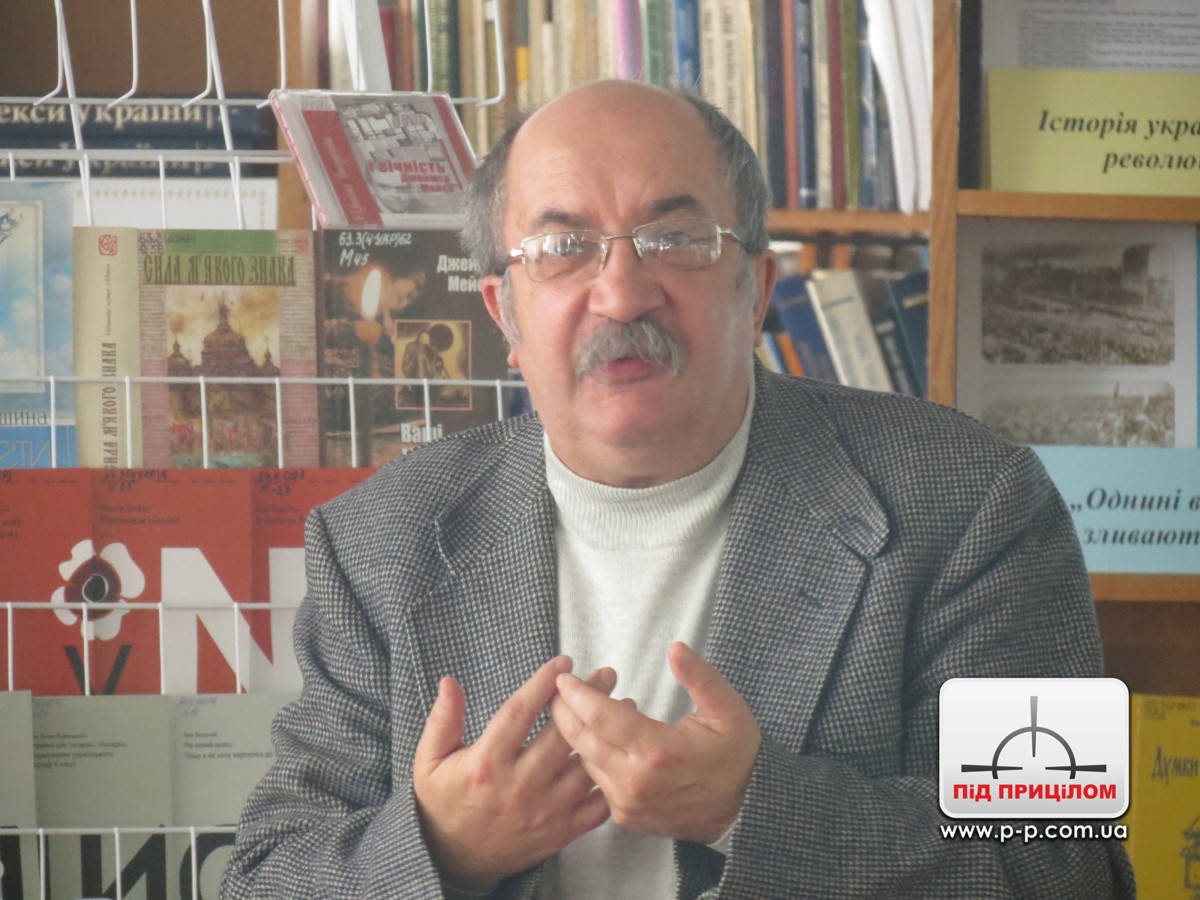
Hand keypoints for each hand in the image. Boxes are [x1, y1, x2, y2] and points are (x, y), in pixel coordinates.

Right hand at [413, 657, 615, 891]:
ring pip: (585, 766)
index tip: (563, 662)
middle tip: (606, 674)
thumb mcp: (430, 761)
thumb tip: (449, 681)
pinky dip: (612, 778)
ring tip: (625, 706)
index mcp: (487, 763)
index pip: (520, 713)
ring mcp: (544, 811)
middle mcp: (519, 787)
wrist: (452, 860)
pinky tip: (620, 753)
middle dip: (589, 700)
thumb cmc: (443, 802)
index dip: (544, 683)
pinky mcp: (560, 832)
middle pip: (562, 734)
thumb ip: (442, 720)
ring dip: (607, 734)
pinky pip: (596, 805)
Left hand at [551, 641, 760, 844]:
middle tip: (561, 689)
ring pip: (584, 761)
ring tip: (588, 707)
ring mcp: (628, 802)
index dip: (577, 693)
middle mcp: (635, 780)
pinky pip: (596, 782)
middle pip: (581, 739)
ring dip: (578, 732)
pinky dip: (592, 756)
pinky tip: (604, 737)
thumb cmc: (735, 755)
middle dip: (564, 710)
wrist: (744, 810)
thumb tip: (676, 648)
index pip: (600, 716)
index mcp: (657, 750)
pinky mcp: (626, 816)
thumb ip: (700, 676)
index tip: (565, 676)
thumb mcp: (728, 709)